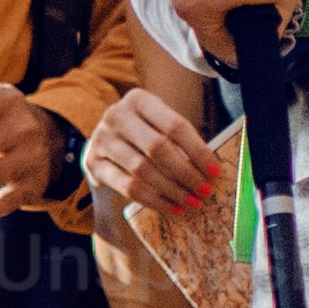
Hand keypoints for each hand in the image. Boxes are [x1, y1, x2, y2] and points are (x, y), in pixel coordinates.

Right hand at [89, 74, 227, 217]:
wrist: (106, 157)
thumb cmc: (143, 142)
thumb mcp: (160, 130)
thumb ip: (181, 143)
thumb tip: (211, 170)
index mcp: (139, 99)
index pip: (175, 126)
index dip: (198, 151)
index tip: (215, 172)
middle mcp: (116, 115)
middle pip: (158, 147)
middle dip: (186, 173)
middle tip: (204, 191)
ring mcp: (101, 139)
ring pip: (143, 169)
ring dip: (172, 190)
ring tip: (192, 202)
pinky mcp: (93, 164)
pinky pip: (129, 187)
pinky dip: (155, 200)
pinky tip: (172, 208)